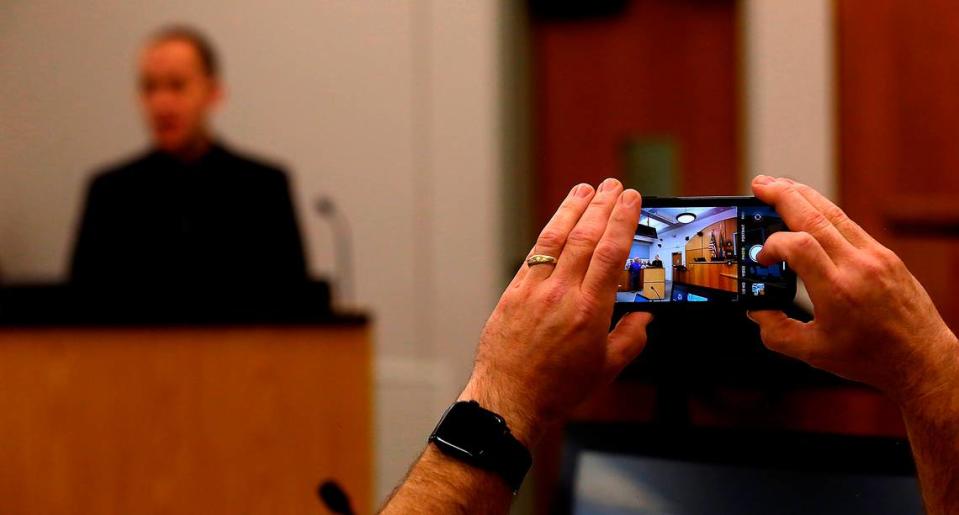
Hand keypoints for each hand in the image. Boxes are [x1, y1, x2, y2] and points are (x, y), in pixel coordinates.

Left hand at [459, 179, 651, 445]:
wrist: (511, 399)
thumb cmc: (557, 388)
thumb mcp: (607, 369)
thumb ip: (631, 339)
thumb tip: (644, 319)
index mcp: (590, 311)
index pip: (611, 253)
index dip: (622, 221)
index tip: (631, 200)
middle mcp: (561, 295)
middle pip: (585, 238)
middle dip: (602, 207)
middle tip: (614, 186)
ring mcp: (534, 291)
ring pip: (556, 239)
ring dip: (573, 210)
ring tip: (585, 189)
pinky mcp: (513, 293)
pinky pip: (534, 255)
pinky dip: (548, 234)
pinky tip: (558, 222)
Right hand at [748, 176, 958, 402]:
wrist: (921, 358)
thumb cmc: (870, 358)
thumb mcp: (812, 353)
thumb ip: (775, 331)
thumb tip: (756, 310)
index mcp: (837, 291)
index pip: (798, 246)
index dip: (771, 245)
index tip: (762, 259)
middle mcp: (858, 266)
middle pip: (814, 216)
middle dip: (782, 196)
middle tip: (759, 186)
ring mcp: (875, 256)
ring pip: (832, 213)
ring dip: (802, 195)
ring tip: (778, 186)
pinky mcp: (885, 255)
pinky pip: (848, 224)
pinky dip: (823, 212)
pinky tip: (808, 210)